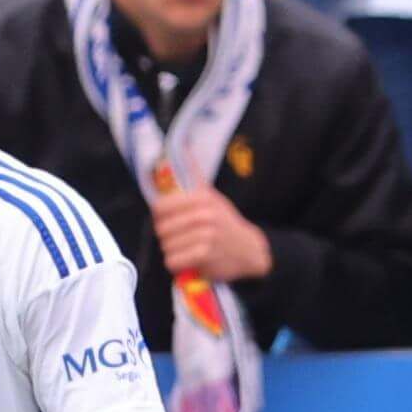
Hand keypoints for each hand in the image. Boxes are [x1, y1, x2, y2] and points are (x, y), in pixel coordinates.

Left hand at [150, 185, 273, 283]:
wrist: (250, 250)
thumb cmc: (225, 223)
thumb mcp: (212, 196)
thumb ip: (194, 175)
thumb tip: (183, 147)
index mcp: (202, 198)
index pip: (160, 207)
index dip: (160, 216)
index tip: (169, 221)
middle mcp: (205, 215)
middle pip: (162, 229)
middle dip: (167, 236)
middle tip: (180, 239)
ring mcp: (206, 236)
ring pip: (167, 246)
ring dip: (174, 251)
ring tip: (187, 250)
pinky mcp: (206, 256)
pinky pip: (173, 261)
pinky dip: (178, 264)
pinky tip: (189, 261)